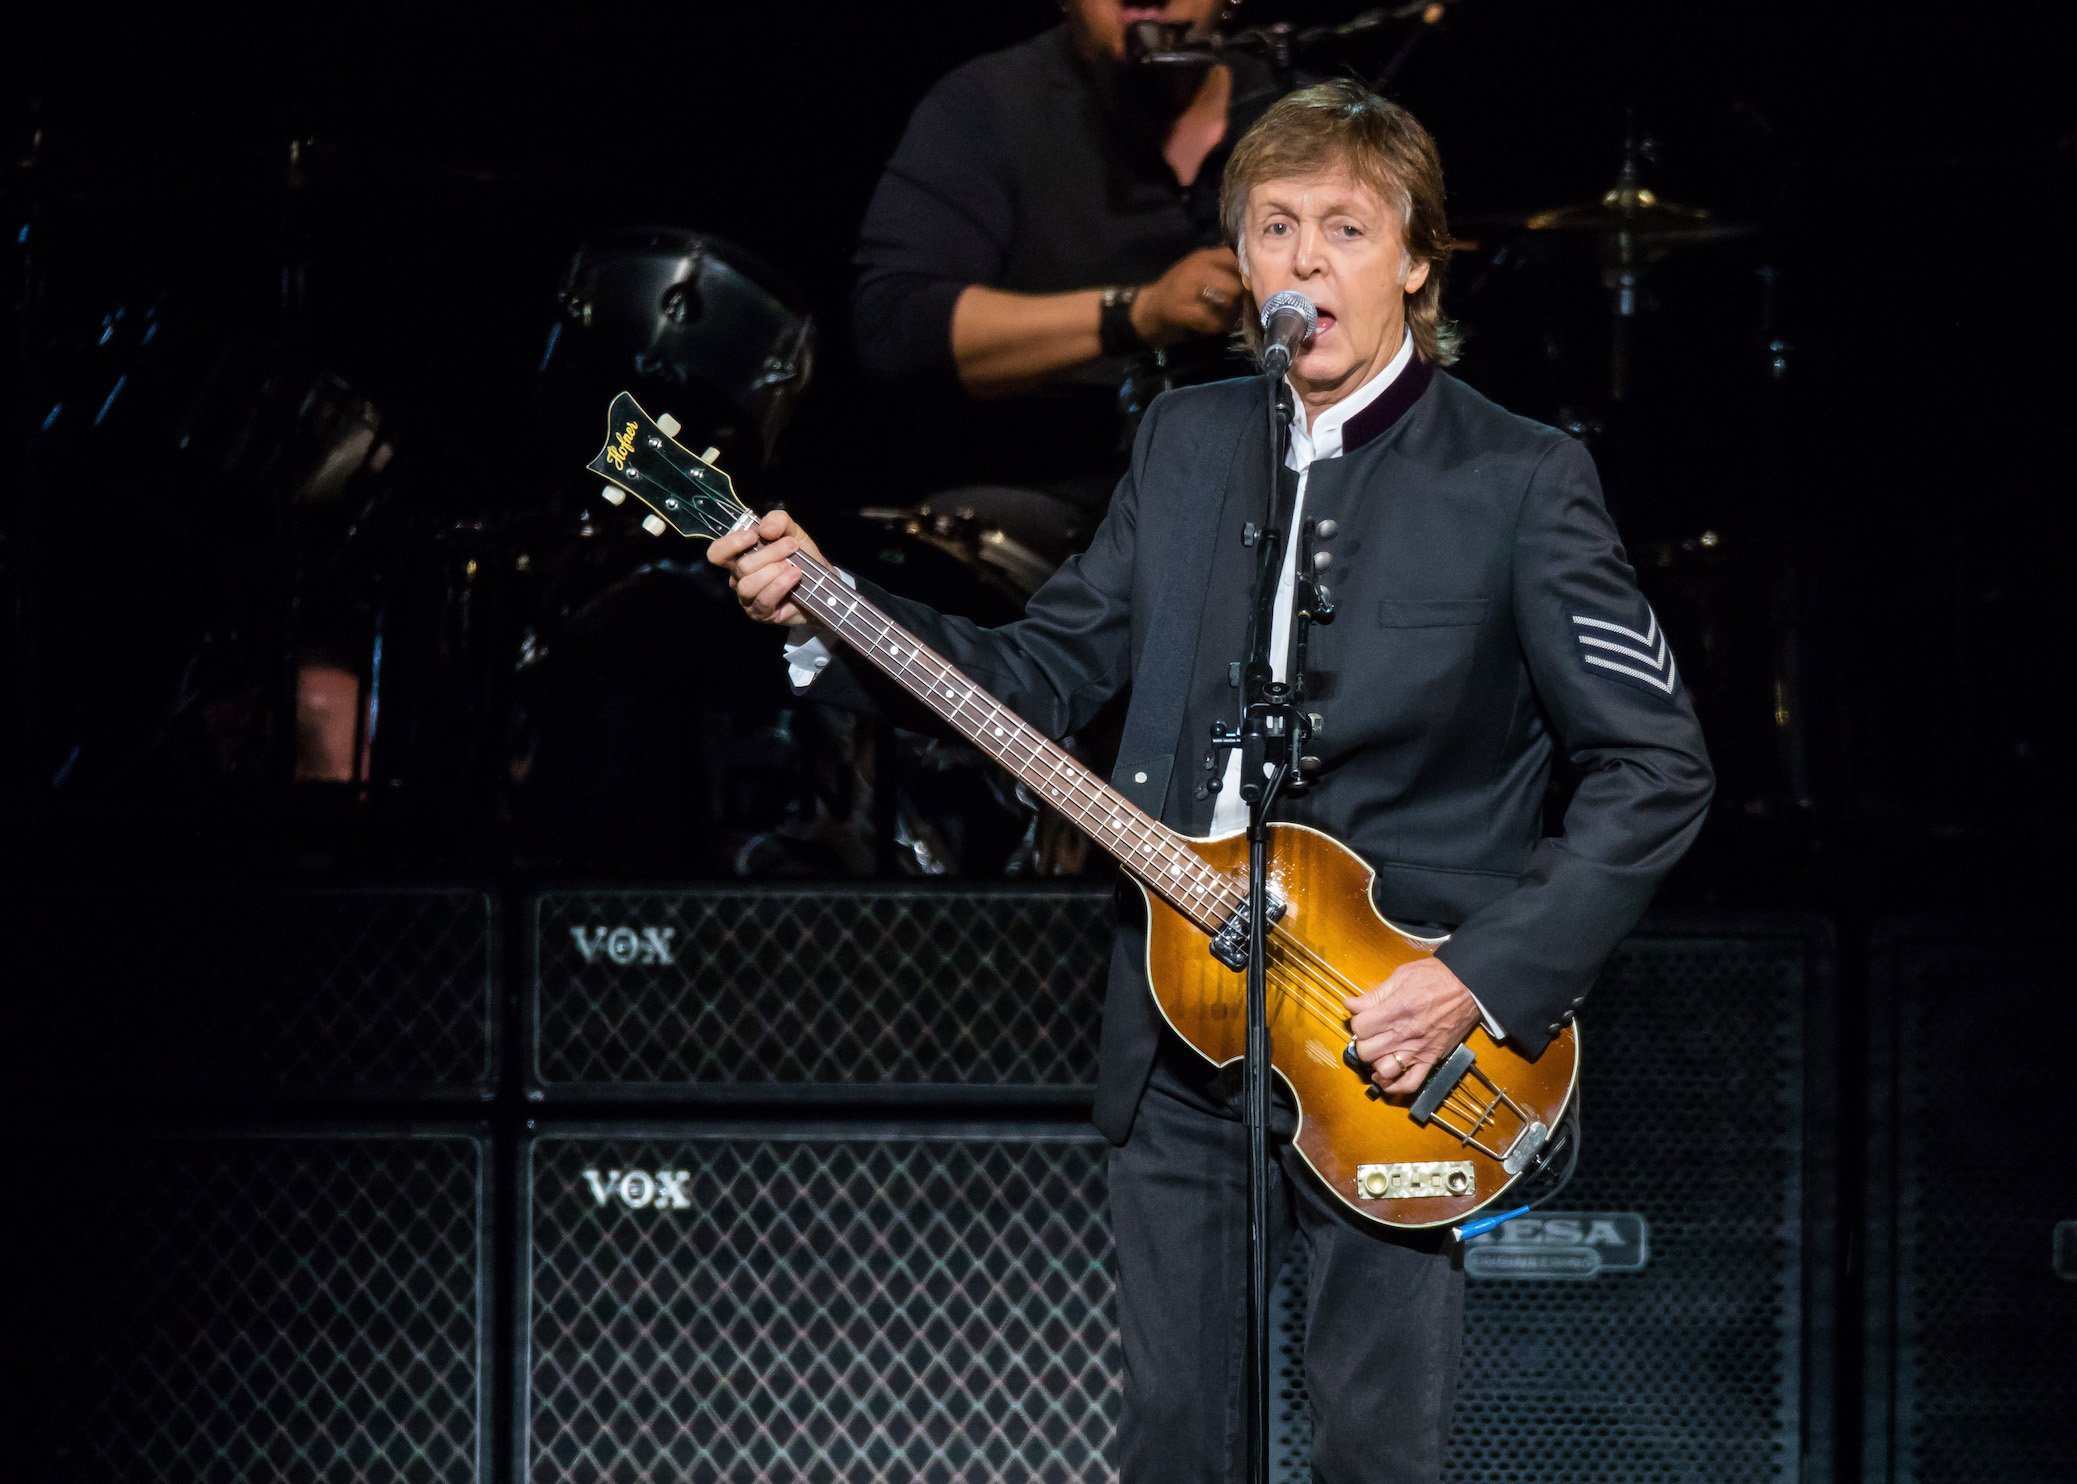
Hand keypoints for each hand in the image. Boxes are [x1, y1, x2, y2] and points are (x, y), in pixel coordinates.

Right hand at [706, 509, 830, 628]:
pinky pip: (763, 600)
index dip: (731, 543)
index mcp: (739, 557)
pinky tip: (795, 576)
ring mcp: (748, 599)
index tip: (754, 535)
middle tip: (791, 546)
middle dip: (769, 553)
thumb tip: (765, 529)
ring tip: (794, 566)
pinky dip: (780, 585)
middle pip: (741, 566)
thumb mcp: (793, 532)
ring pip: (748, 585)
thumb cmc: (801, 558)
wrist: (822, 584)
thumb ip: (779, 521)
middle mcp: (739, 578)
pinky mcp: (761, 614)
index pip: (717, 553)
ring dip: (773, 572)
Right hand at [1130, 246, 1244, 348]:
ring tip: (1226, 318)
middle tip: (1239, 308)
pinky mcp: (1182, 310)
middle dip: (1241, 299)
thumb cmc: (1179, 289)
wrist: (1150, 307)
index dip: (1249, 276)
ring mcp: (1189, 288)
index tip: (1250, 288)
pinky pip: (1213, 321)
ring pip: (1228, 303)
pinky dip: (1216, 327)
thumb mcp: (1200, 270)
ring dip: (1231, 315)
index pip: (1238, 260)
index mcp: (1204, 256)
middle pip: (1237, 284)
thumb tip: (1254, 278)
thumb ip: (1224, 269)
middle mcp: (1198, 268)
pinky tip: (1211, 326)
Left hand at [1344, 958, 1483, 1098]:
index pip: (1360, 1028)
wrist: (1469, 986)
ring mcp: (1419, 1050)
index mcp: (1396, 1010)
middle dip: (1363, 1042)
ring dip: (1376, 1063)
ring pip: (1384, 1070)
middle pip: (1367, 1051)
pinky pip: (1409, 1084)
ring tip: (1378, 1053)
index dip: (1358, 1022)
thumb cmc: (1435, 977)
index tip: (1364, 1018)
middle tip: (1371, 1034)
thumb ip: (1374, 995)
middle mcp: (1405, 1033)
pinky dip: (1394, 1086)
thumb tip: (1350, 1005)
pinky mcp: (1431, 1060)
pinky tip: (1386, 1076)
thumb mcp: (1401, 976)